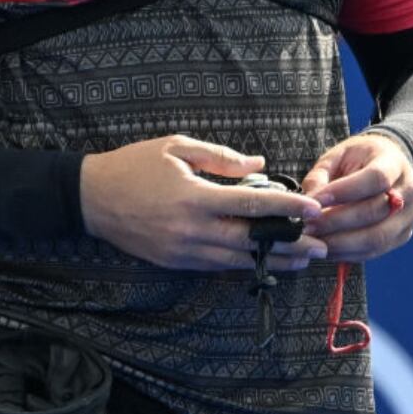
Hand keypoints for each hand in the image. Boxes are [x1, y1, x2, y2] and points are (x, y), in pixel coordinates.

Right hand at [80, 135, 325, 271]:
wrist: (89, 197)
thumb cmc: (132, 166)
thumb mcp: (175, 147)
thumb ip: (220, 157)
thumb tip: (259, 166)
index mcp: (195, 197)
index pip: (253, 204)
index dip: (287, 208)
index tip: (314, 209)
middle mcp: (192, 229)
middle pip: (253, 242)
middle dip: (291, 245)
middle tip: (322, 246)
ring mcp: (183, 250)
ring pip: (238, 261)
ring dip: (273, 261)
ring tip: (302, 260)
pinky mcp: (174, 262)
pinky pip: (215, 266)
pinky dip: (242, 264)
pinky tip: (261, 262)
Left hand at [302, 133, 412, 261]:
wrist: (386, 168)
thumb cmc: (357, 160)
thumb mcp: (337, 155)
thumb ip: (321, 174)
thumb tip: (308, 200)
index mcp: (393, 162)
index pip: (376, 179)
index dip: (344, 191)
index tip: (315, 200)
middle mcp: (408, 191)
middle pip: (376, 212)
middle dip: (336, 222)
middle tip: (307, 225)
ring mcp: (409, 216)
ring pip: (377, 237)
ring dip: (341, 243)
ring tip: (314, 240)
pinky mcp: (402, 235)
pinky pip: (375, 251)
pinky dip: (348, 253)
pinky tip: (326, 248)